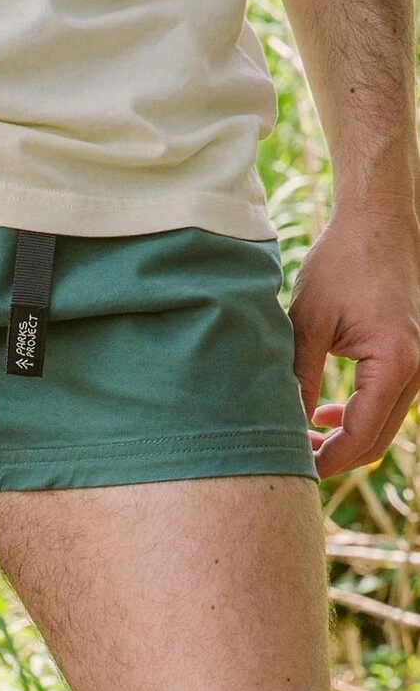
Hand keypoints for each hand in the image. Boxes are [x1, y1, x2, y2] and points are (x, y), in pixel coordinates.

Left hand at [290, 203, 419, 477]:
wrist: (378, 220)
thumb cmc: (342, 263)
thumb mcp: (307, 324)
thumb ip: (299, 381)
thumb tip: (284, 431)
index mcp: (395, 362)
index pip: (360, 437)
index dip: (323, 462)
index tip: (288, 469)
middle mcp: (417, 368)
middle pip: (375, 442)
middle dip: (332, 459)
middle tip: (288, 463)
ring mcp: (419, 364)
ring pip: (382, 427)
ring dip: (344, 441)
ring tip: (300, 441)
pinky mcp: (410, 357)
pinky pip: (387, 404)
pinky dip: (357, 418)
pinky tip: (323, 416)